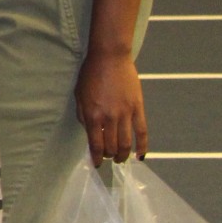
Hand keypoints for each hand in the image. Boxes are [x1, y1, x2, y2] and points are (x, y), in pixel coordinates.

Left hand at [75, 49, 148, 163]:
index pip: (94, 144)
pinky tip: (140, 155)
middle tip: (108, 158)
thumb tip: (88, 131)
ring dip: (123, 155)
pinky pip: (142, 132)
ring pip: (126, 143)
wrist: (110, 58)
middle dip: (108, 156)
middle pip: (110, 146)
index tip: (96, 164)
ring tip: (120, 159)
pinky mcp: (138, 108)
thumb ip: (82, 114)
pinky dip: (142, 146)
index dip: (96, 157)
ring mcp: (125, 114)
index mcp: (91, 115)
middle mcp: (108, 118)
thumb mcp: (79, 95)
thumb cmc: (91, 74)